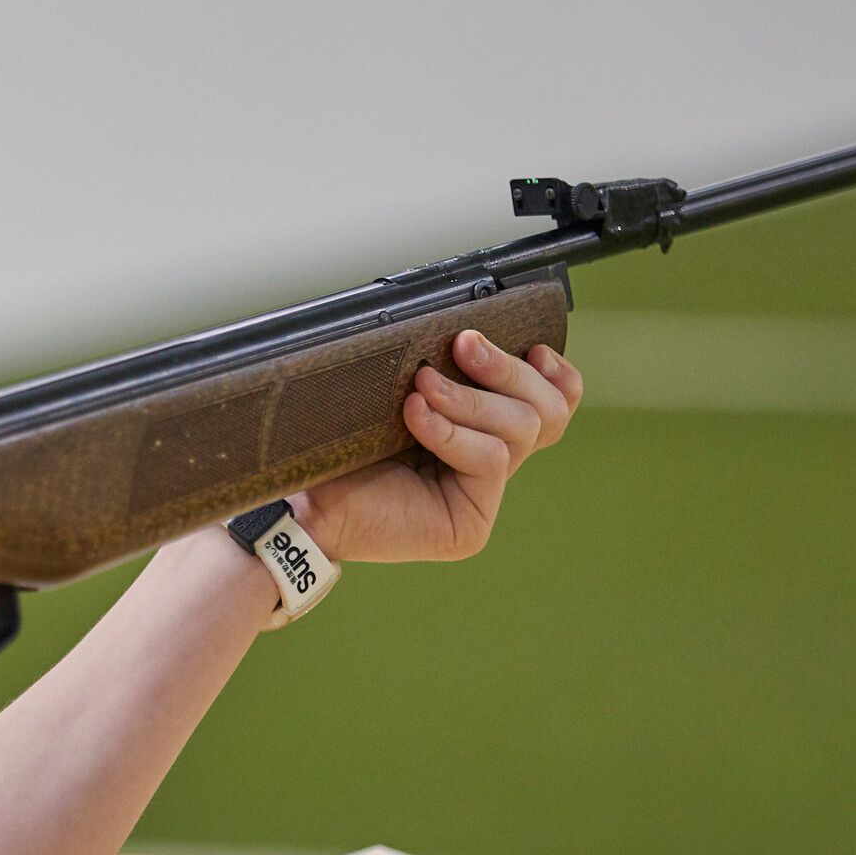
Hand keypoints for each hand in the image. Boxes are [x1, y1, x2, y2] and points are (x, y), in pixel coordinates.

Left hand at [295, 330, 581, 563]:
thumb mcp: (396, 389)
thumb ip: (441, 366)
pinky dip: (451, 430)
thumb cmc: (339, 442)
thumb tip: (472, 330)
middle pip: (548, 411)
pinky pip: (489, 461)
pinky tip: (414, 416)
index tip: (532, 343)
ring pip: (520, 430)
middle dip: (509, 369)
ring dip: (470, 399)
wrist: (300, 497)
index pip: (553, 403)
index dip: (556, 374)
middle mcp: (489, 463)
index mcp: (481, 430)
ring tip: (420, 387)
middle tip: (463, 344)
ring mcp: (481, 497)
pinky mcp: (469, 524)